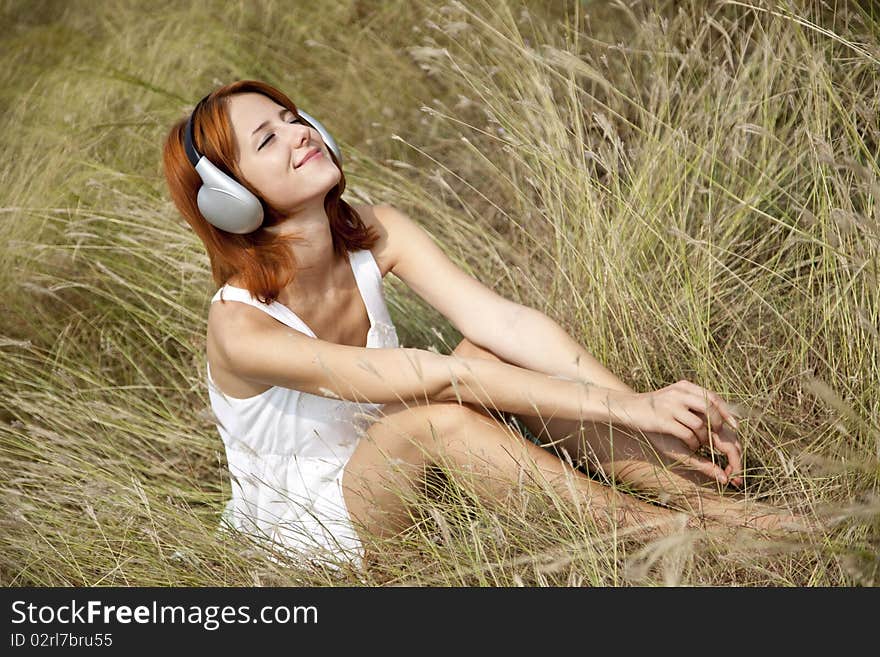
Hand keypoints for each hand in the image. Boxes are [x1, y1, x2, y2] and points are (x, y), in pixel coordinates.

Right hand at [608, 380, 742, 484]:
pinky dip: (692, 442)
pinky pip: (687, 434)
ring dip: (703, 437)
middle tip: (716, 436)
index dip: (726, 411)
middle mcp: (678, 394)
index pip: (712, 397)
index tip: (734, 425)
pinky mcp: (663, 420)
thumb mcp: (673, 398)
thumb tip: (716, 414)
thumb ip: (692, 402)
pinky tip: (689, 445)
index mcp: (683, 387)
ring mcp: (670, 406)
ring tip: (699, 443)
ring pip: (699, 424)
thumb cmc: (653, 407)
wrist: (628, 408)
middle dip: (717, 424)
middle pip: (709, 409)